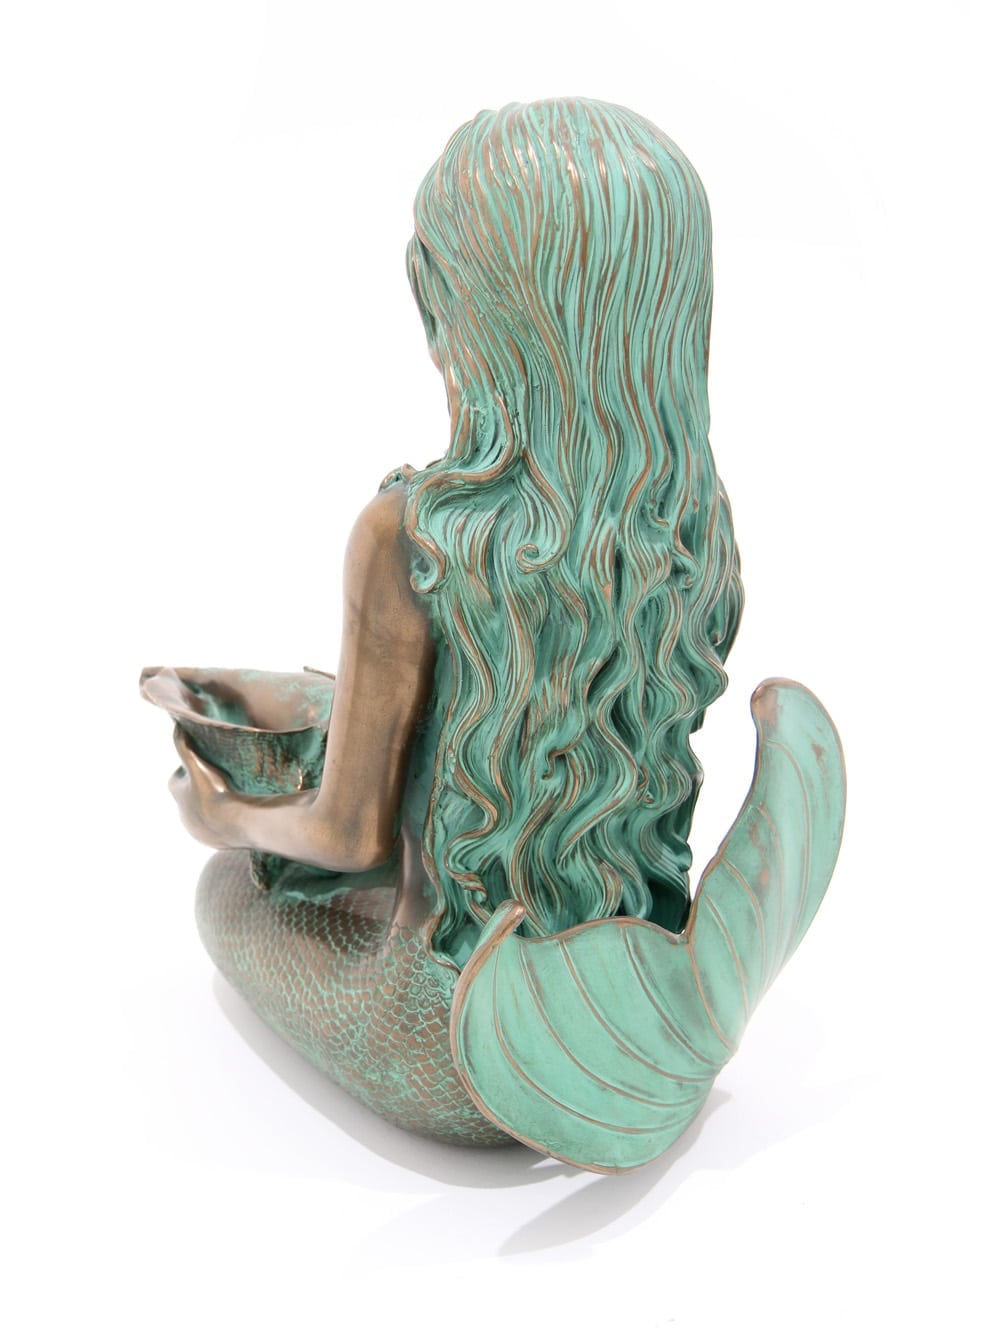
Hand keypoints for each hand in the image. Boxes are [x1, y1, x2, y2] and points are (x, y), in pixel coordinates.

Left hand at [169, 727, 243, 849]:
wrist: (238, 823)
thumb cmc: (217, 791)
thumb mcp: (198, 763)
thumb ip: (185, 744)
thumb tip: (175, 721)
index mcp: (177, 792)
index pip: (181, 774)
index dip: (195, 766)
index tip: (210, 762)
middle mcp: (182, 813)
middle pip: (193, 793)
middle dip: (204, 786)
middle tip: (225, 777)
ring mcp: (197, 829)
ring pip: (205, 811)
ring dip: (215, 804)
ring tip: (234, 794)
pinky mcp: (212, 841)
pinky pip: (217, 827)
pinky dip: (225, 819)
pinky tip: (238, 812)